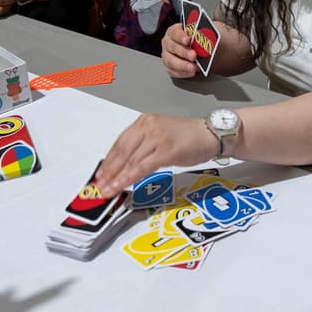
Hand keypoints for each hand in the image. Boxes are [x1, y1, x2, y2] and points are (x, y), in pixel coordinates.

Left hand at [94, 114, 217, 196]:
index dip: (108, 161)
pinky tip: (122, 185)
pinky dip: (130, 178)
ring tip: (108, 189)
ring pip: (130, 161)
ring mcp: (157, 138)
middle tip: (100, 185)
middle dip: (109, 171)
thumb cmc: (189, 137)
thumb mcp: (161, 135)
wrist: (211, 134)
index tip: (101, 174)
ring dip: (116, 178)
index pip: (120, 143)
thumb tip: (126, 163)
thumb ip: (143, 145)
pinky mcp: (166, 151)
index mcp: (145, 121)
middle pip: (122, 152)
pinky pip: (142, 167)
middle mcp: (148, 126)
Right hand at [161, 24, 197, 77]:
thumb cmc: (197, 39)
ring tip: (193, 67)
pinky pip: (173, 71)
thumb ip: (202, 32)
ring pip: (170, 61)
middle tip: (194, 55)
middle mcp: (168, 43)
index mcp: (174, 31)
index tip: (188, 40)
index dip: (181, 36)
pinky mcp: (169, 67)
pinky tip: (191, 72)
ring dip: (183, 65)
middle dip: (183, 52)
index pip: (175, 32)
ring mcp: (167, 55)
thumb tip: (208, 35)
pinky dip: (183, 73)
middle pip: (172, 47)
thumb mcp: (200, 31)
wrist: (196, 50)